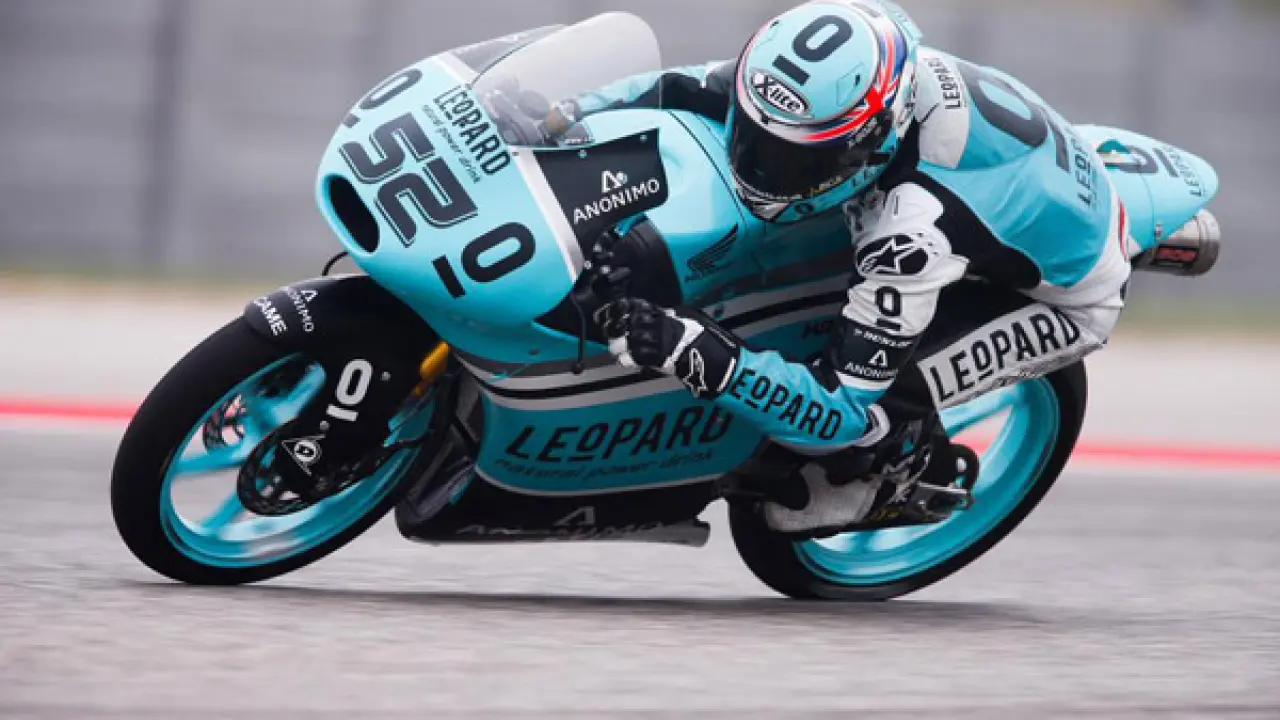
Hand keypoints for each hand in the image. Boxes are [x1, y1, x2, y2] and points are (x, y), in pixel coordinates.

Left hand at [595, 298, 740, 398]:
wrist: (710, 354)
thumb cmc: (701, 334)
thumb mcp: (685, 315)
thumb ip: (667, 314)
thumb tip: (658, 314)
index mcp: (659, 312)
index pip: (630, 306)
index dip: (614, 310)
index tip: (604, 313)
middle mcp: (653, 325)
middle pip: (622, 324)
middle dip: (612, 329)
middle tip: (609, 332)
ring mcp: (652, 342)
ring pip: (623, 342)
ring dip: (617, 346)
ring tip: (616, 349)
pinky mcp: (654, 360)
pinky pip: (633, 358)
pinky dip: (626, 360)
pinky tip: (624, 360)